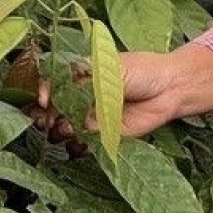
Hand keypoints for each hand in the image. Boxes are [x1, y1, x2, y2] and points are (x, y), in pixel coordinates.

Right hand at [29, 43, 212, 145]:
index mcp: (83, 74)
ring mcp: (94, 115)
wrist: (170, 89)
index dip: (44, 89)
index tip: (43, 99)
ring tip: (58, 130)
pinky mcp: (105, 134)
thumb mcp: (109, 68)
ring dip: (58, 129)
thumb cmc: (142, 70)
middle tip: (43, 120)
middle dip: (46, 113)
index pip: (54, 82)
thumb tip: (61, 96)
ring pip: (67, 125)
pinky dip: (76, 144)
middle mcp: (85, 95)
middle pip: (56, 106)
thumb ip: (85, 83)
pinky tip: (74, 142)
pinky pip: (84, 141)